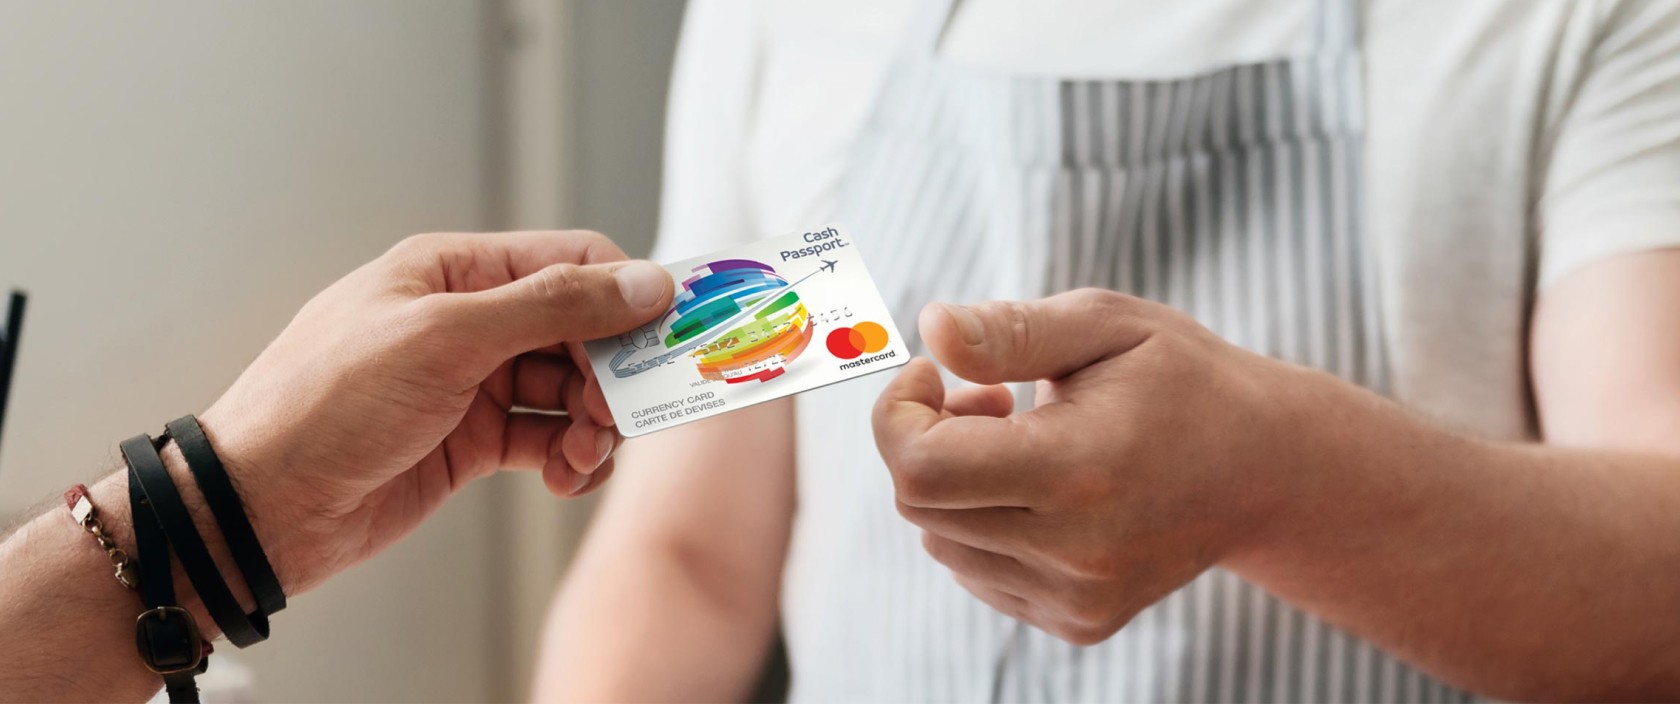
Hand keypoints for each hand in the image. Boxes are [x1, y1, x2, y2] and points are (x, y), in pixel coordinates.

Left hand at [198, 231, 672, 594]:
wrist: (260, 505)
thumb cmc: (328, 402)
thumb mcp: (445, 339)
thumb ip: (552, 306)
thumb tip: (645, 281)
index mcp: (455, 272)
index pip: (572, 262)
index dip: (626, 298)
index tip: (665, 341)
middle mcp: (468, 320)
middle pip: (580, 330)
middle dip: (611, 373)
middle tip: (621, 418)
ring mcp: (470, 383)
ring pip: (569, 389)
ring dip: (595, 423)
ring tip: (586, 458)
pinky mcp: (470, 441)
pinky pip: (547, 438)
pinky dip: (569, 457)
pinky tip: (567, 478)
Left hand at [872, 289, 1315, 644]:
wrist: (1269, 471)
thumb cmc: (1182, 380)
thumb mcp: (1108, 325)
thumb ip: (1013, 330)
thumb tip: (930, 330)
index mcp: (1080, 470)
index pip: (921, 467)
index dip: (897, 413)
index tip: (930, 374)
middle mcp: (1076, 551)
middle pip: (919, 503)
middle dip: (924, 438)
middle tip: (989, 398)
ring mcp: (1077, 597)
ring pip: (940, 540)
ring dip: (955, 483)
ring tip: (1025, 437)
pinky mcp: (1078, 620)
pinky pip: (975, 570)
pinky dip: (982, 524)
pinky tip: (1043, 487)